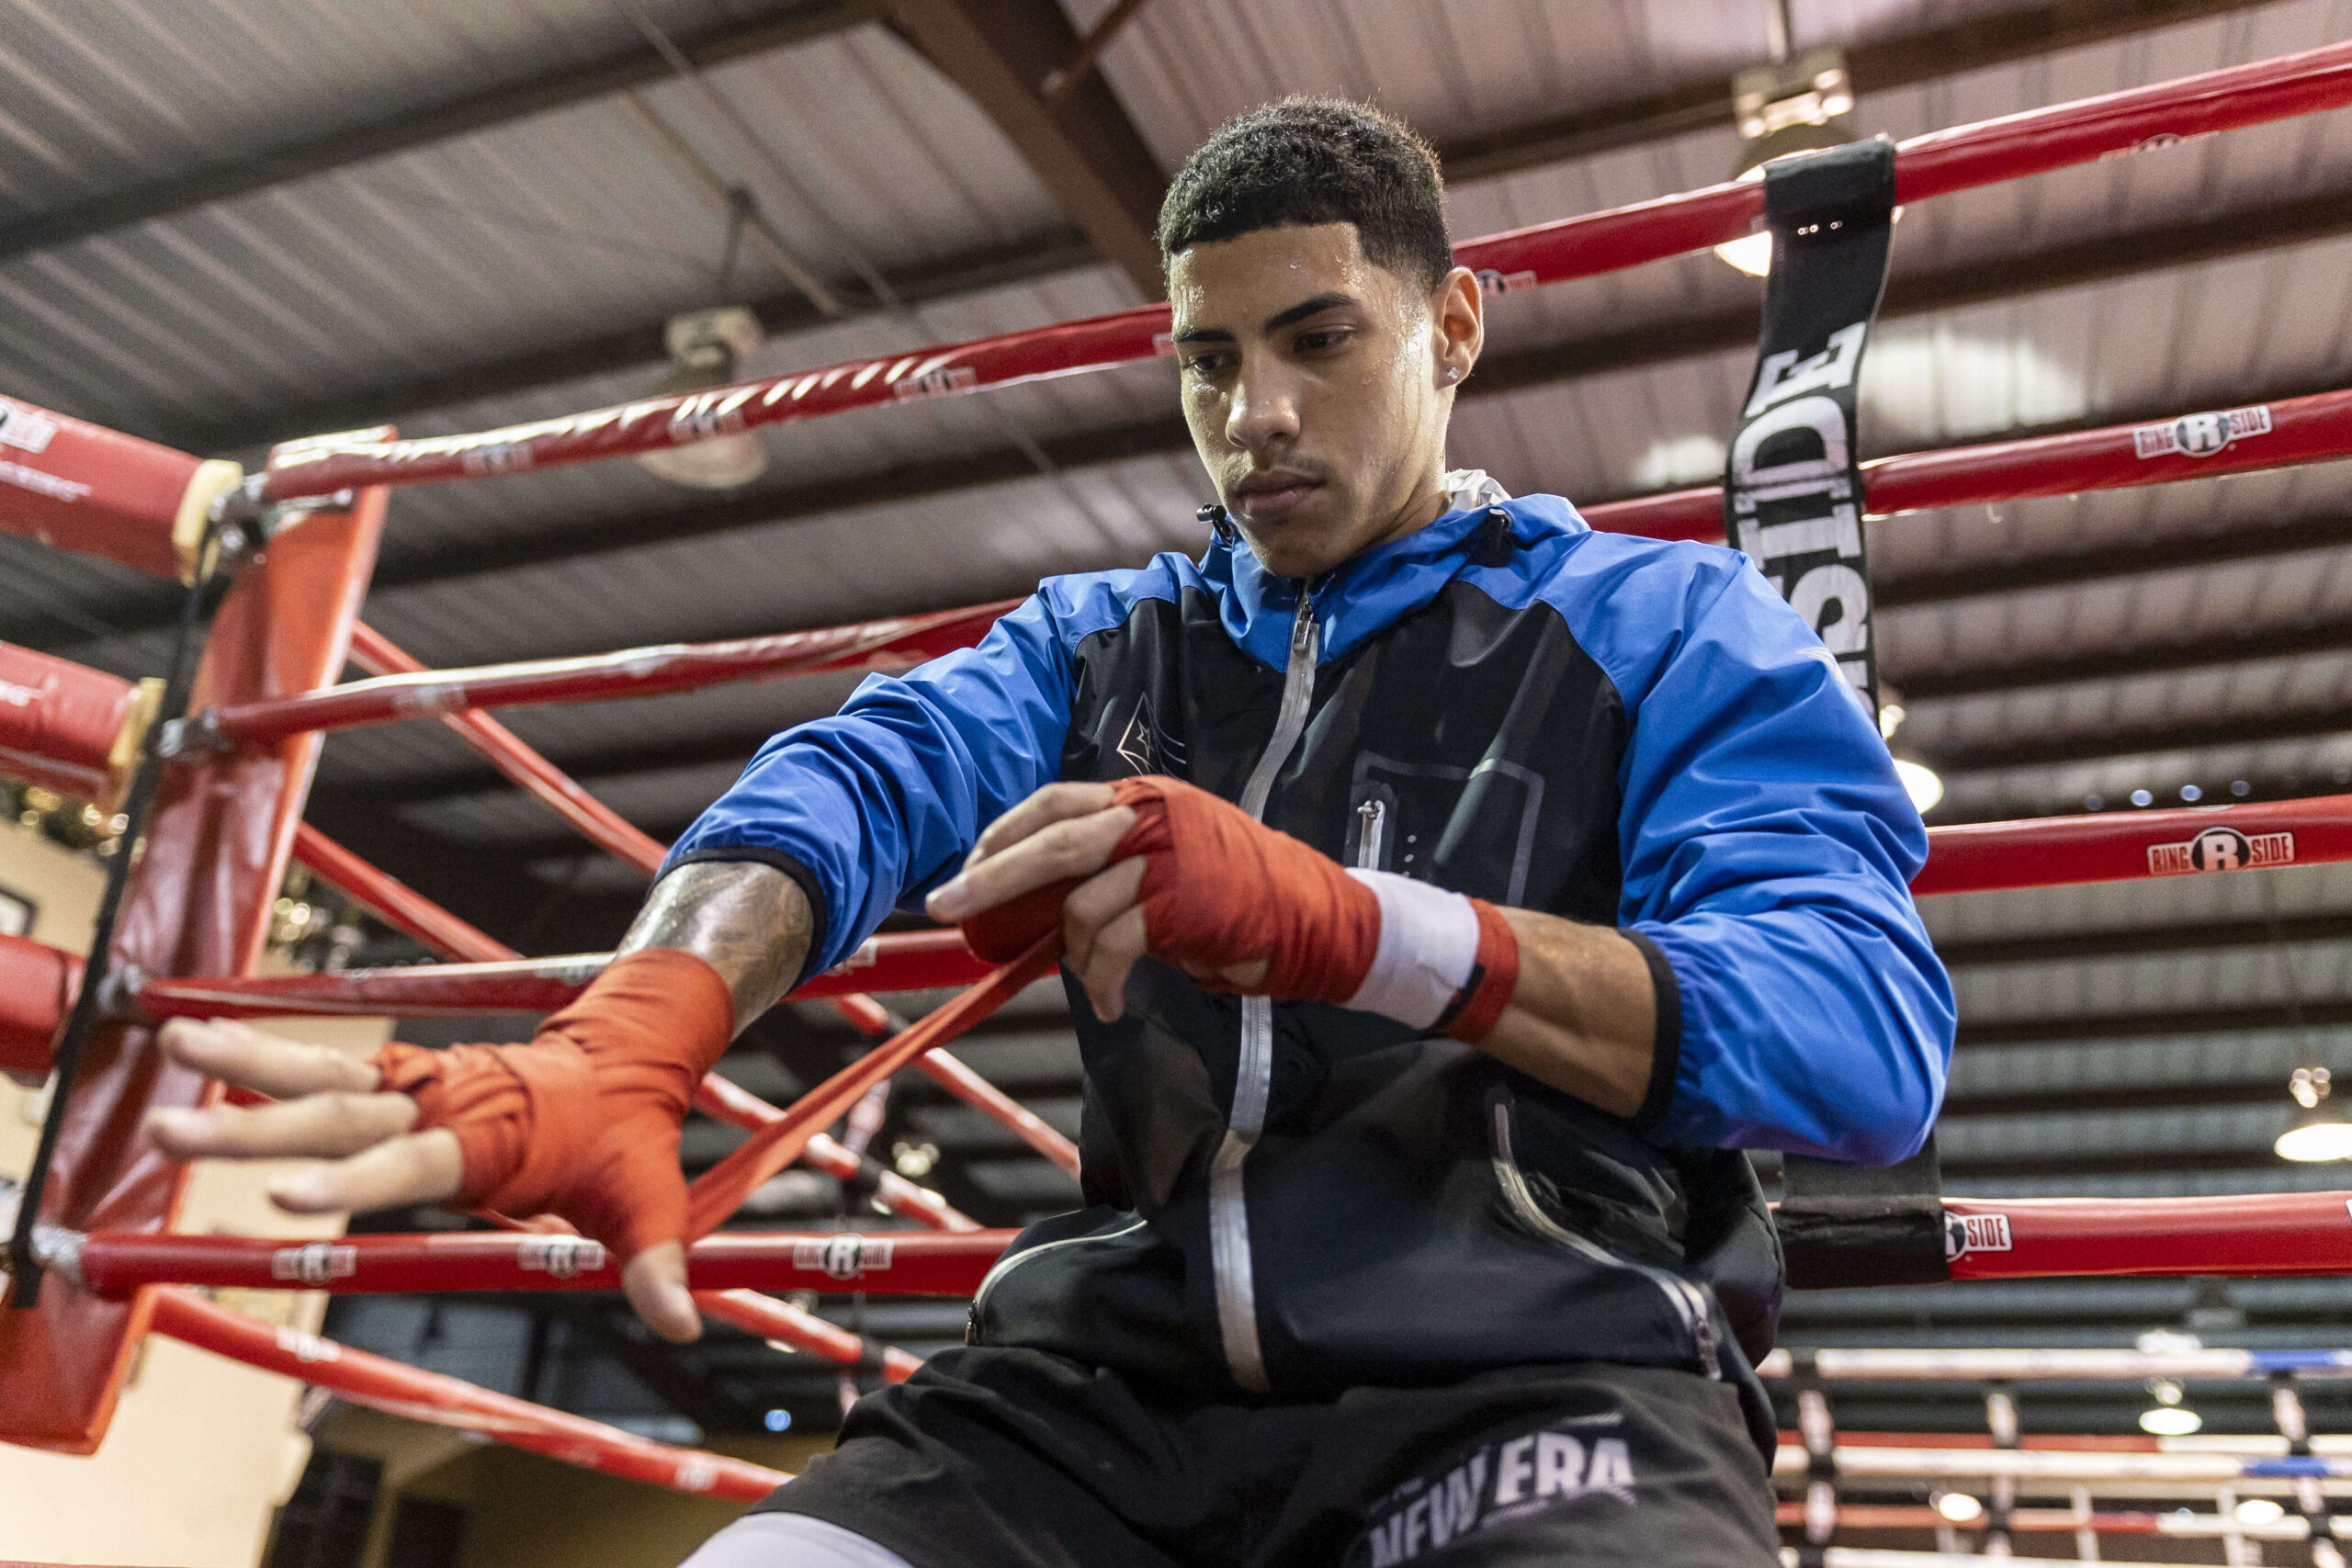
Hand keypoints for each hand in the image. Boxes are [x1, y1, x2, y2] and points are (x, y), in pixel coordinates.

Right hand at [146, 1016, 700, 1341]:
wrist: (624, 1060)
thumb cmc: (627, 1140)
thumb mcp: (648, 1200)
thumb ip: (655, 1264)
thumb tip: (686, 1325)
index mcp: (486, 1140)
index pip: (411, 1162)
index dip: (351, 1178)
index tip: (284, 1197)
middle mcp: (439, 1105)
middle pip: (338, 1116)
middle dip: (253, 1128)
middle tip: (168, 1131)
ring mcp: (415, 1085)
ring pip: (321, 1074)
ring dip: (244, 1066)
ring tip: (170, 1042)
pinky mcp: (398, 1078)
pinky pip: (324, 1063)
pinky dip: (263, 1051)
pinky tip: (195, 1037)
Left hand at [926, 780, 1273, 1021]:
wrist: (1311, 915)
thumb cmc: (1235, 893)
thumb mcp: (1168, 860)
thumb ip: (1111, 867)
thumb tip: (1038, 904)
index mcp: (1140, 797)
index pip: (1054, 803)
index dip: (1003, 834)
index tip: (967, 866)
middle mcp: (1150, 816)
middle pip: (1052, 843)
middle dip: (990, 877)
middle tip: (945, 905)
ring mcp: (1167, 858)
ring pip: (1081, 907)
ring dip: (1074, 956)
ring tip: (1095, 982)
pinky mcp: (1181, 904)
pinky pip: (1113, 948)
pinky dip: (1102, 983)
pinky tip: (1110, 1005)